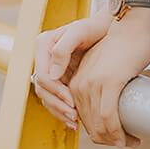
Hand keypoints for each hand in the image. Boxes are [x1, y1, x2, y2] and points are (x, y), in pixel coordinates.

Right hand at [33, 6, 111, 127]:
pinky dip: (62, 110)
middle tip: (74, 115)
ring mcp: (50, 69)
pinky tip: (75, 120)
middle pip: (43, 90)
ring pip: (47, 97)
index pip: (43, 76)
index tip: (72, 101)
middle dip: (57, 105)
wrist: (107, 29)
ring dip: (59, 111)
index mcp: (44, 45)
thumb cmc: (94, 27)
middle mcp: (44, 58)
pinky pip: (55, 99)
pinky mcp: (59, 79)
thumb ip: (63, 48)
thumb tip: (53, 75)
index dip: (56, 91)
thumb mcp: (80, 31)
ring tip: (75, 121)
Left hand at [70, 10, 149, 146]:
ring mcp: (93, 82)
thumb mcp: (103, 65)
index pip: (82, 118)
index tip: (116, 139)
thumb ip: (96, 83)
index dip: (98, 134)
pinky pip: (108, 117)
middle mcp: (80, 83)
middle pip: (90, 125)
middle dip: (108, 141)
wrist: (134, 25)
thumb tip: (103, 110)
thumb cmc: (124, 46)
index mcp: (77, 80)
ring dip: (115, 140)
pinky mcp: (109, 81)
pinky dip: (118, 132)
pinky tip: (129, 137)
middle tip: (126, 143)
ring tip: (131, 142)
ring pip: (99, 125)